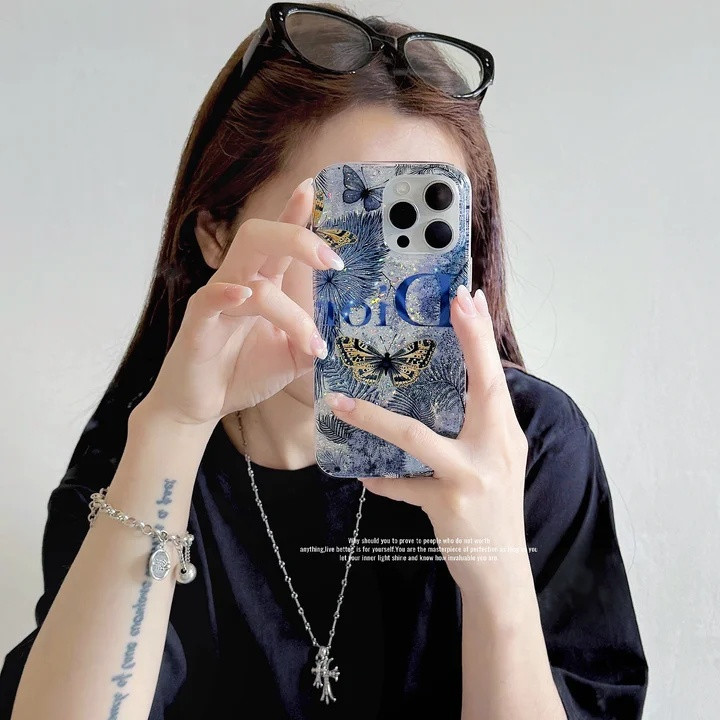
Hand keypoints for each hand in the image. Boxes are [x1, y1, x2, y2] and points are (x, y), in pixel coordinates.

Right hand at [141, 177, 344, 427]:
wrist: (203, 405)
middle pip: (258, 236)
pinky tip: (244, 296)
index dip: (294, 212)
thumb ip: (313, 338)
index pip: (278, 240)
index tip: (312, 189)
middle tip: (332, 260)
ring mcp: (216, 302)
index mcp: (262, 284)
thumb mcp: (291, 357)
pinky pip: (210, 300)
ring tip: (314, 345)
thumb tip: (342, 332)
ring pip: (248, 276)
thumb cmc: (242, 372)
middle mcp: (238, 283)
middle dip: (295, 236)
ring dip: (289, 311)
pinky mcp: (198, 325)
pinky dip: (227, 295)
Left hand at [323, 285, 530, 598]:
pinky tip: (364, 476)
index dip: (483, 336)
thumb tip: (452, 386)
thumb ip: (477, 425)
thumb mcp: (495, 460)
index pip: (495, 377)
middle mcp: (496, 449)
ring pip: (417, 437)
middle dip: (470, 342)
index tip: (471, 296)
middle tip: (454, 302)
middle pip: (481, 389)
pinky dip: (383, 481)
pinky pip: (404, 487)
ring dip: (374, 419)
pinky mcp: (449, 505)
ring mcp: (473, 477)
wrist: (500, 572)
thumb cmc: (494, 509)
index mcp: (505, 433)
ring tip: (341, 404)